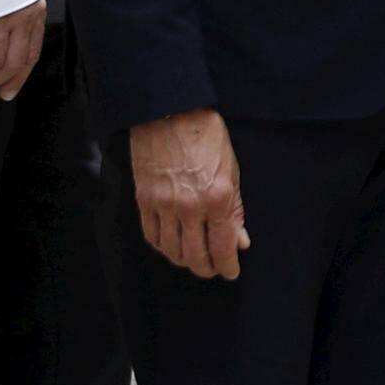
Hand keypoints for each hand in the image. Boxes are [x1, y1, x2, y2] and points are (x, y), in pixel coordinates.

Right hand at [127, 108, 246, 279]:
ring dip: (185, 260)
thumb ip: (235, 210)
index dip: (227, 266)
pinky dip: (163, 246)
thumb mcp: (232, 172)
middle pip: (196, 256)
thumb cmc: (207, 138)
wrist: (170, 113)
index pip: (222, 247)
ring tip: (193, 259)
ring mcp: (164, 205)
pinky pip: (152, 236)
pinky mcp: (144, 200)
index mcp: (217, 199)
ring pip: (172, 251)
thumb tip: (240, 240)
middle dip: (207, 268)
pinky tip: (171, 245)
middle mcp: (189, 207)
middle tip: (213, 269)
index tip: (230, 271)